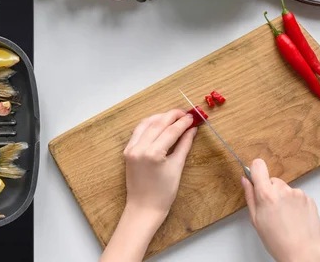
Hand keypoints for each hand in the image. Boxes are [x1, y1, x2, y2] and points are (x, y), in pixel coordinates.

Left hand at [100, 109, 196, 261]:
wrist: (144, 207)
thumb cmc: (164, 192)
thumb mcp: (177, 167)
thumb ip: (184, 145)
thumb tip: (192, 129)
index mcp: (153, 154)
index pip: (171, 131)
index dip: (183, 122)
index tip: (192, 116)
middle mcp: (139, 148)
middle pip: (158, 124)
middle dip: (172, 116)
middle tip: (184, 113)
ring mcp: (131, 149)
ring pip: (146, 124)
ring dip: (159, 117)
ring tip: (173, 116)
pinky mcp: (127, 151)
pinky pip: (138, 131)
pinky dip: (148, 124)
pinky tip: (158, 123)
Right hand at [241, 159, 319, 261]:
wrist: (303, 252)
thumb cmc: (278, 240)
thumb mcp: (255, 219)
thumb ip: (250, 196)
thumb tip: (245, 181)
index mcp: (266, 194)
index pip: (258, 165)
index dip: (255, 170)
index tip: (256, 177)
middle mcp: (282, 190)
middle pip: (272, 180)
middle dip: (270, 190)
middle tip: (271, 209)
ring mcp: (298, 194)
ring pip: (285, 189)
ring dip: (283, 198)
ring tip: (284, 217)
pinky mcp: (309, 199)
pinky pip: (297, 196)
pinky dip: (295, 204)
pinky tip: (294, 218)